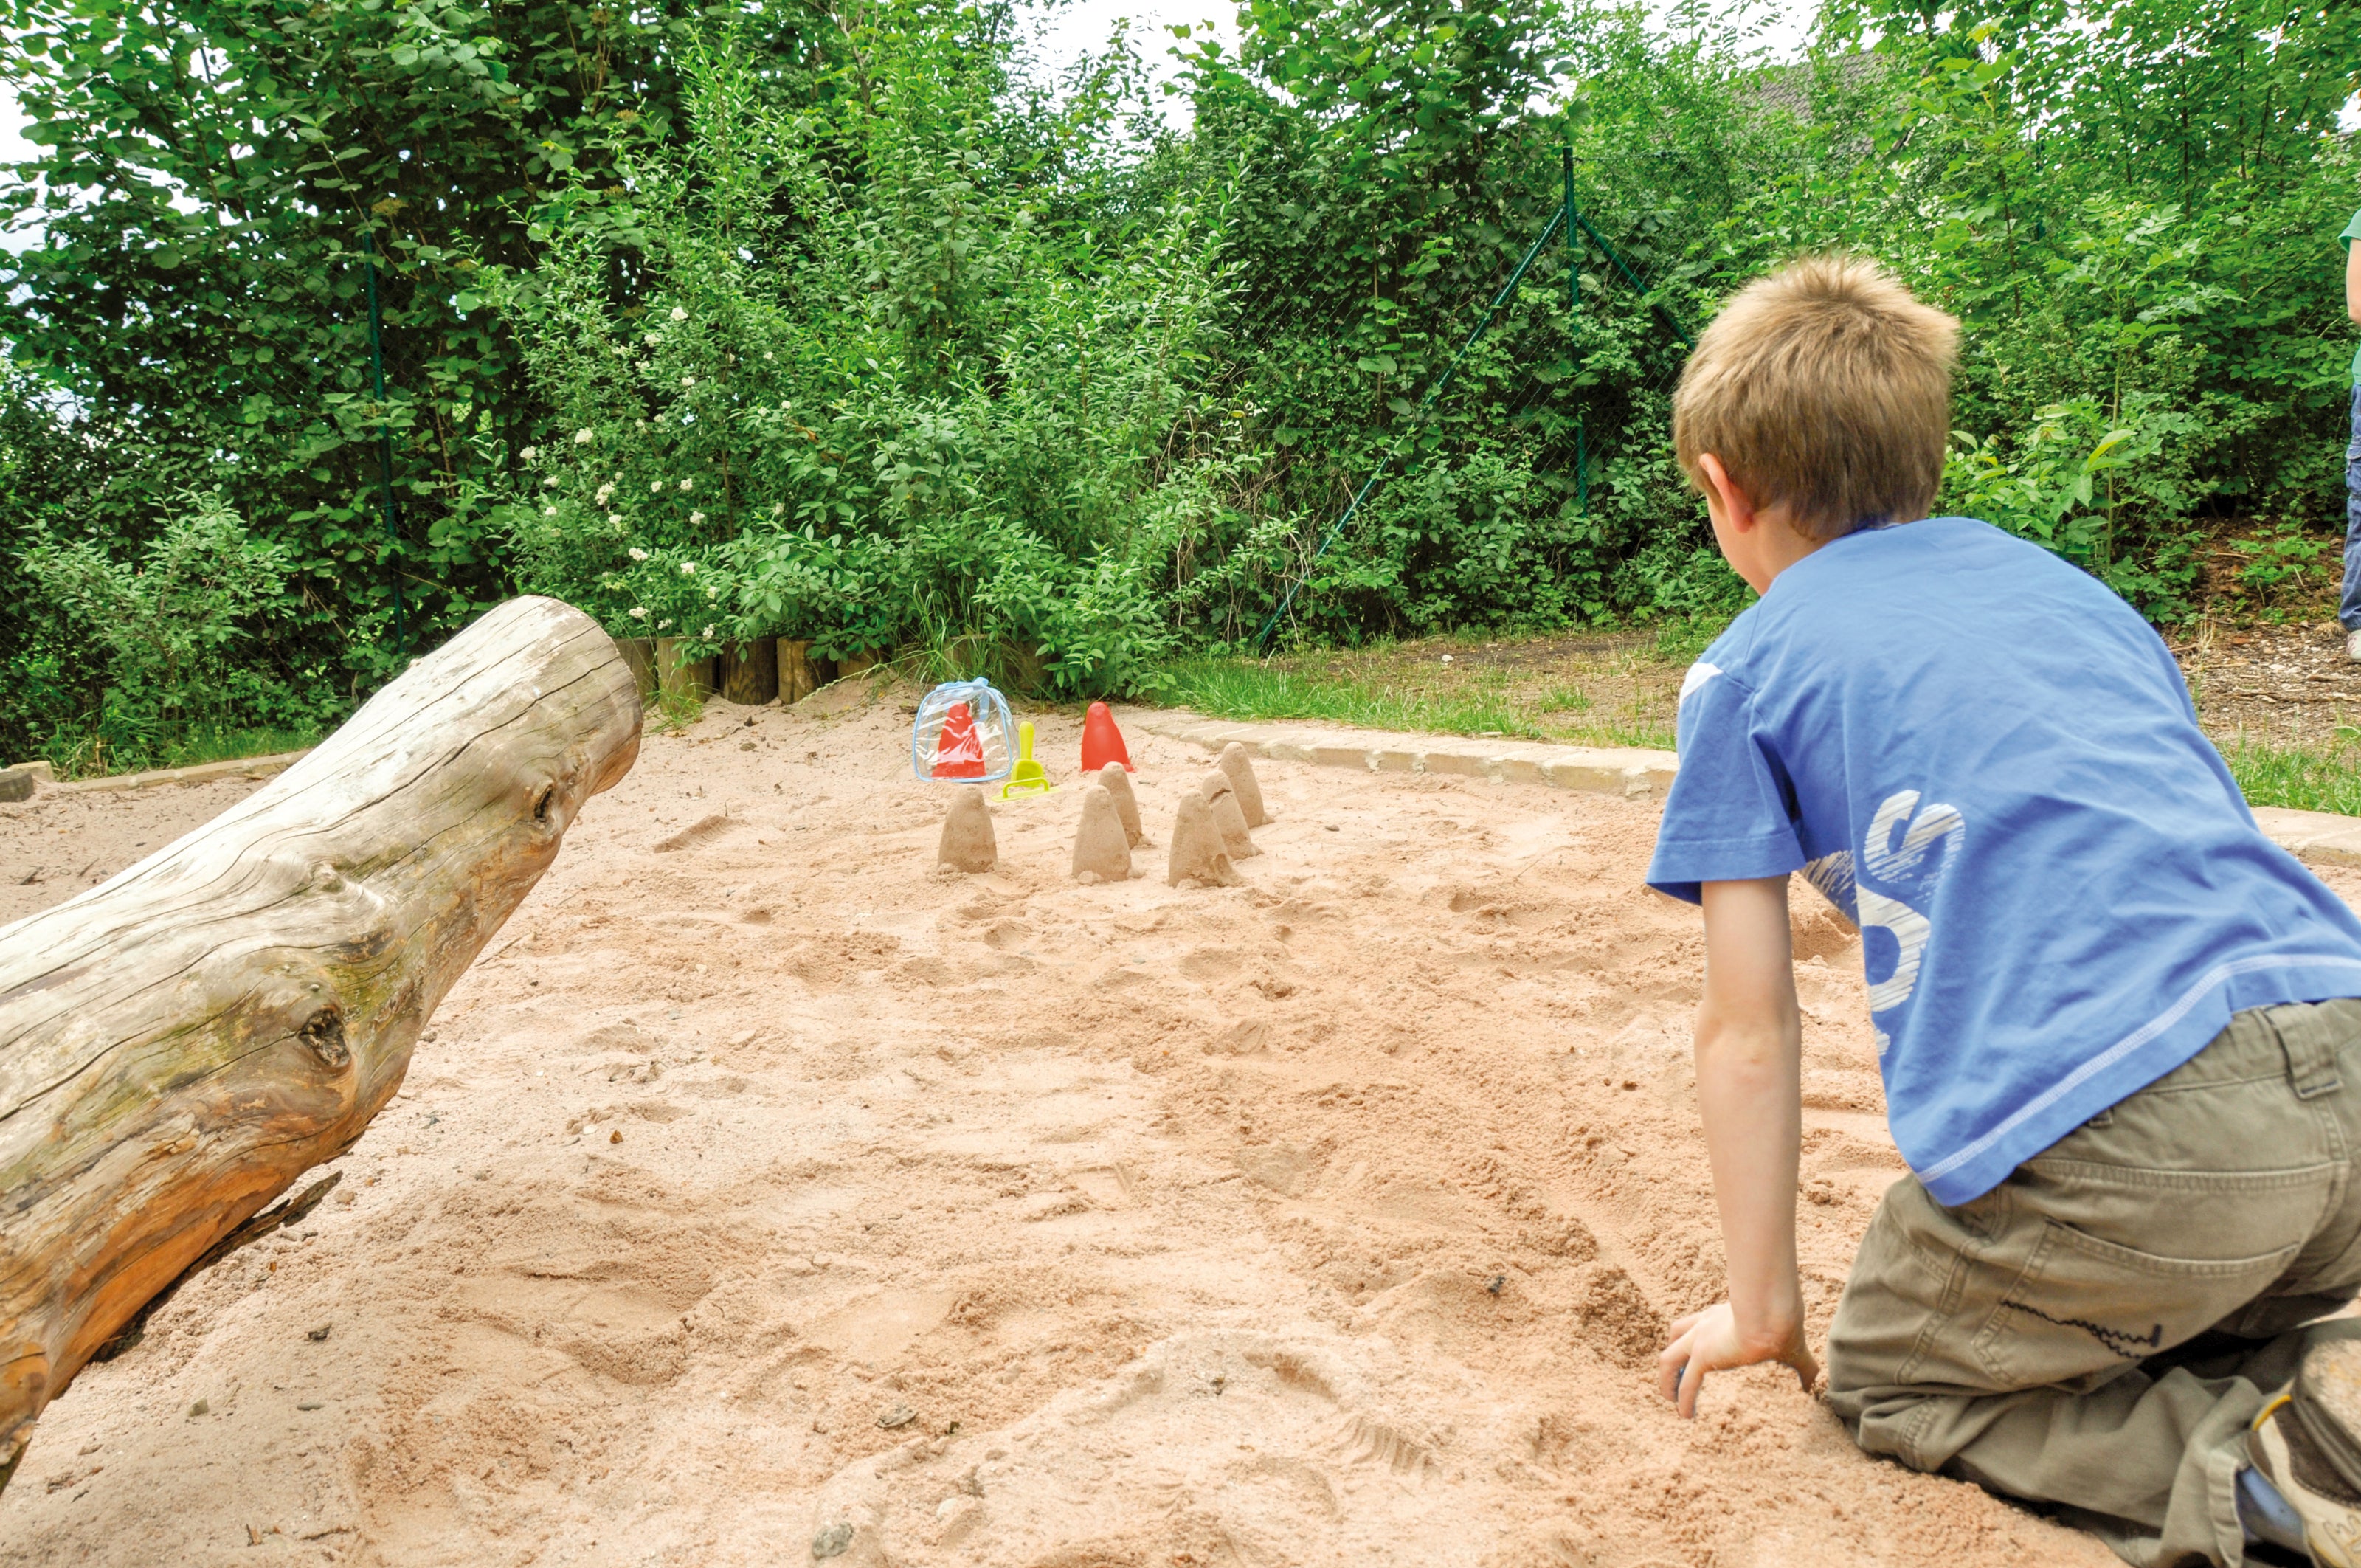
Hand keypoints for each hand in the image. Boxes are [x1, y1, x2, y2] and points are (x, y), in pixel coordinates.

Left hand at [1656, 1301, 1817, 1417]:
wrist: (1774, 1317)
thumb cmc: (1784, 1325)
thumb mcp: (1793, 1347)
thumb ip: (1802, 1366)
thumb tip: (1813, 1384)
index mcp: (1723, 1315)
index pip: (1699, 1323)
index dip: (1694, 1339)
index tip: (1695, 1357)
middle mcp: (1706, 1323)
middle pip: (1676, 1334)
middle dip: (1673, 1354)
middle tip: (1676, 1376)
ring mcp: (1700, 1338)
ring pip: (1669, 1359)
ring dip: (1667, 1380)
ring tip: (1671, 1400)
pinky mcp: (1702, 1355)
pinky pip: (1685, 1383)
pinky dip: (1682, 1399)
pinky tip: (1685, 1414)